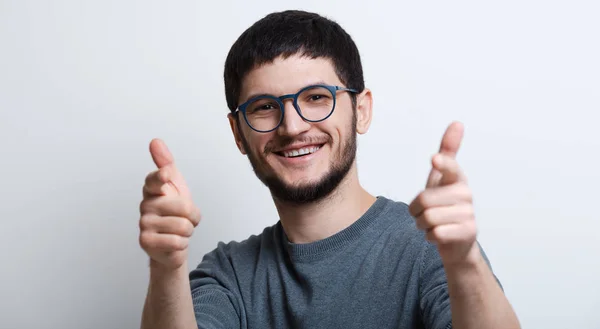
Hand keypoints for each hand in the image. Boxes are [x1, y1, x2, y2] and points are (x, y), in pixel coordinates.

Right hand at [139, 139, 200, 269]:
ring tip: (179, 231)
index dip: (160, 177)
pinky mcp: (146, 241)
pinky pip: (176, 241)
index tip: (165, 174)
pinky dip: (181, 244)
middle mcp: (145, 205)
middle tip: (184, 219)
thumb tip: (155, 141)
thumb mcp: (175, 185)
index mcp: (153, 190)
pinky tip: (173, 242)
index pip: (154, 181)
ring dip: (187, 231)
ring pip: (183, 226)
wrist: (172, 243)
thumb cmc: (174, 212)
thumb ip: (166, 163)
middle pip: (183, 207)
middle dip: (192, 216)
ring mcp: (144, 224)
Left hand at [409, 122, 478, 265]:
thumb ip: (448, 151)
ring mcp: (469, 214)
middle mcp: (466, 194)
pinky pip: (435, 233)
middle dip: (416, 210)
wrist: (457, 240)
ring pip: (428, 218)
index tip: (434, 159)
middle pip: (425, 199)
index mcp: (457, 178)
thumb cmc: (444, 204)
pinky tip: (439, 235)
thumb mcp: (441, 178)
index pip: (450, 167)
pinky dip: (430, 236)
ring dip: (422, 224)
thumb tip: (458, 122)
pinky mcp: (468, 232)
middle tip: (424, 213)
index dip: (442, 164)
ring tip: (432, 224)